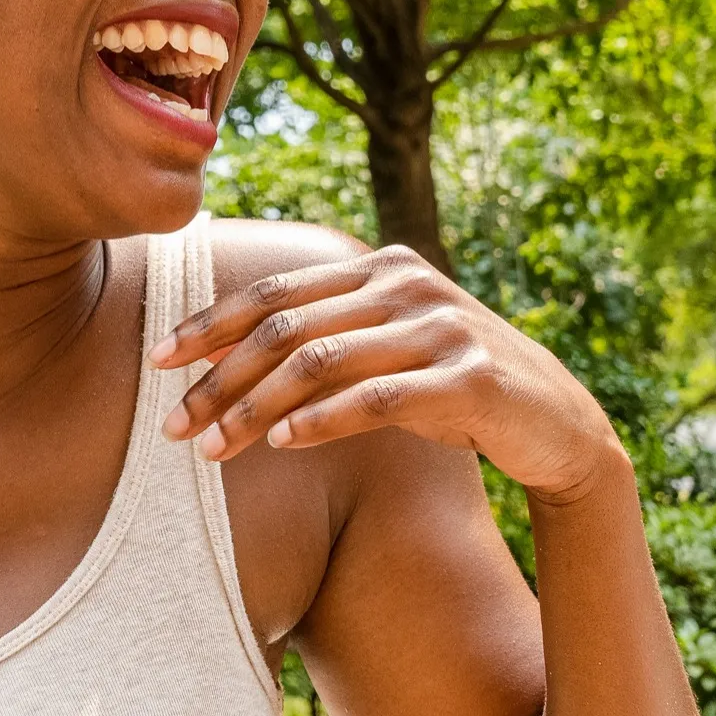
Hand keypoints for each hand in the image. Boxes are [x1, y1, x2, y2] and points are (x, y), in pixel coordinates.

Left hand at [150, 245, 627, 502]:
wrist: (559, 426)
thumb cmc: (453, 390)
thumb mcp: (386, 352)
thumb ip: (322, 339)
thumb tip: (221, 356)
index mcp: (380, 268)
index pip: (274, 291)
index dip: (208, 324)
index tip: (157, 361)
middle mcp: (407, 285)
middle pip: (285, 327)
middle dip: (217, 377)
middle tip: (170, 425)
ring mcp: (441, 327)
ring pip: (320, 361)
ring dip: (254, 407)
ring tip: (211, 447)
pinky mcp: (468, 377)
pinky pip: (376, 397)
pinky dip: (321, 420)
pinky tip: (281, 444)